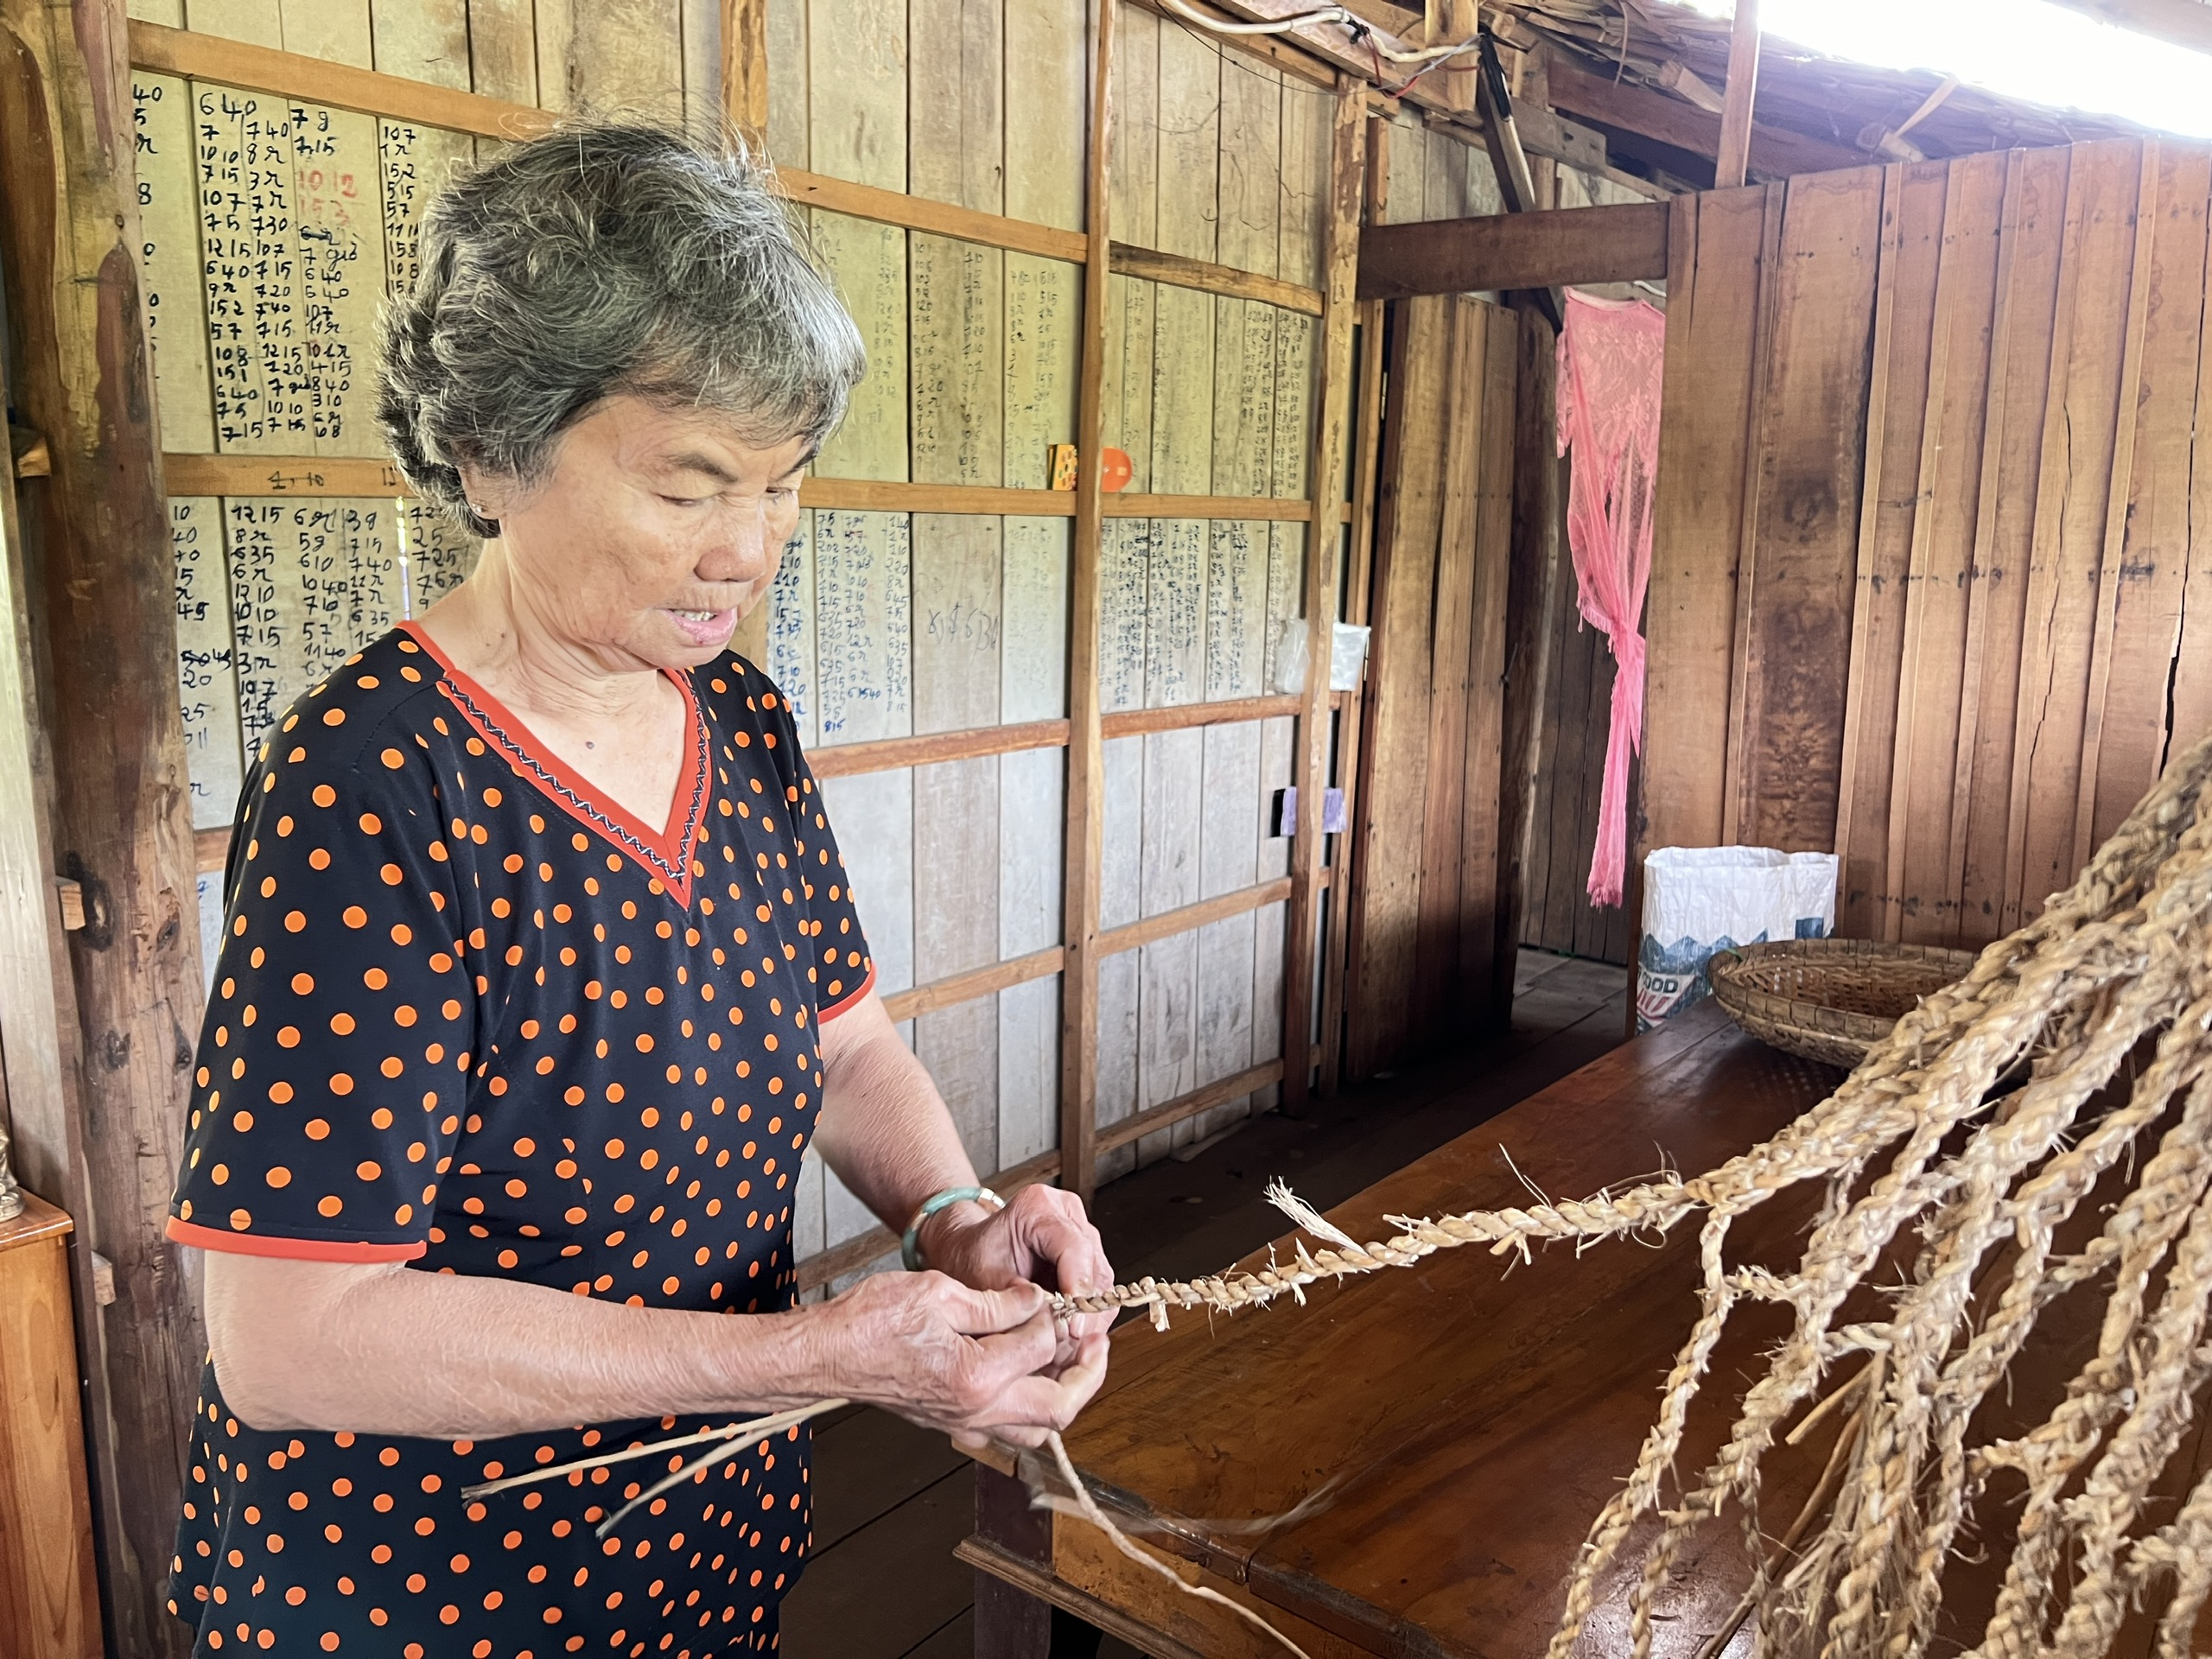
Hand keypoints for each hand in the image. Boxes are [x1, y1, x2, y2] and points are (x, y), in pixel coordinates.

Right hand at [809, 1269, 1107, 1447]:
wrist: (824, 1354)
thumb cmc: (870, 1320)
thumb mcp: (939, 1292)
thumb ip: (997, 1302)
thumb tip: (1038, 1301)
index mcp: (976, 1376)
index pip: (1043, 1346)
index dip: (1053, 1313)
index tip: (1049, 1293)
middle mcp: (976, 1411)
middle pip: (1059, 1409)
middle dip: (1087, 1374)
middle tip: (1095, 1343)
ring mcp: (964, 1424)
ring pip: (1036, 1428)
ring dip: (1062, 1395)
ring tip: (1069, 1358)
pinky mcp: (952, 1424)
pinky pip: (1007, 1427)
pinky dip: (1028, 1405)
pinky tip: (1025, 1372)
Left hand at [918, 1184, 1118, 1362]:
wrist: (966, 1249)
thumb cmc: (970, 1257)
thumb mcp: (982, 1278)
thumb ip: (1014, 1299)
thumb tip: (1053, 1324)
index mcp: (1038, 1206)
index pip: (1074, 1248)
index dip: (1078, 1290)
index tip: (1073, 1326)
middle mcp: (1067, 1213)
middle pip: (1094, 1267)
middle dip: (1084, 1311)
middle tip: (1070, 1345)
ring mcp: (1080, 1232)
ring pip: (1101, 1282)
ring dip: (1088, 1317)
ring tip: (1067, 1346)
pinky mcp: (1086, 1254)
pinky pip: (1097, 1289)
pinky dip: (1086, 1315)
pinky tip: (1070, 1336)